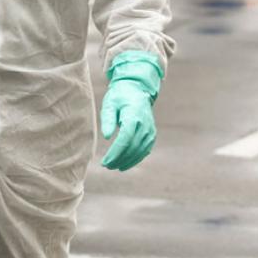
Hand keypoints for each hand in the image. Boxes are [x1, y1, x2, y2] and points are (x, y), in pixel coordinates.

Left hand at [100, 51, 162, 171]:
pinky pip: (144, 150)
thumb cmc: (119, 96)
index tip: (105, 161)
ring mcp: (150, 131)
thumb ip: (108, 119)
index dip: (116, 152)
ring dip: (127, 161)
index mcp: (134, 116)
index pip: (126, 139)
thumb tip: (106, 136)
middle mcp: (145, 126)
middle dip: (119, 159)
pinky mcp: (151, 135)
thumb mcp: (109, 103)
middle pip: (132, 147)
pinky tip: (124, 164)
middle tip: (106, 165)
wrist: (137, 90)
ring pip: (140, 151)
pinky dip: (135, 159)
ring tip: (113, 166)